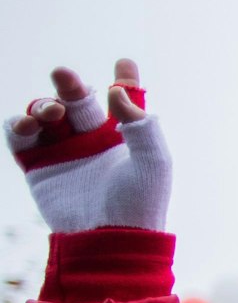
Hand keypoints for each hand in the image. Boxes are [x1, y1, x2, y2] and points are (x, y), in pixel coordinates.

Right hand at [7, 60, 169, 232]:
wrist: (109, 239)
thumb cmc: (140, 202)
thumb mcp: (153, 161)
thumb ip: (142, 124)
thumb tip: (117, 91)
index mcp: (124, 137)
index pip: (123, 100)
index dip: (124, 79)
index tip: (124, 63)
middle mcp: (92, 140)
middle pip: (78, 100)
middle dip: (70, 84)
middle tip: (64, 74)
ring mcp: (63, 151)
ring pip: (46, 113)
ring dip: (44, 104)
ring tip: (52, 113)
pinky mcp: (37, 166)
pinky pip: (21, 136)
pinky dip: (19, 124)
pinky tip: (29, 124)